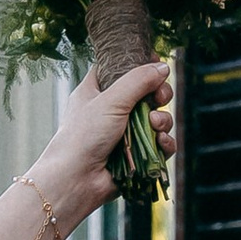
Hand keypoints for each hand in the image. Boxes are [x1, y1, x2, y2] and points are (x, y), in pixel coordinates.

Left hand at [28, 61, 173, 228]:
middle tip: (159, 97)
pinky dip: (164, 142)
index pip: (118, 68)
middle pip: (145, 93)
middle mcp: (110, 110)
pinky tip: (161, 143)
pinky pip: (160, 143)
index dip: (137, 63)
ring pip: (156, 119)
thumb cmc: (84, 135)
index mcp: (95, 91)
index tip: (155, 60)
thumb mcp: (110, 101)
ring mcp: (124, 133)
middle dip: (158, 94)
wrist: (76, 179)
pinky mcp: (136, 154)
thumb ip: (137, 81)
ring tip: (155, 125)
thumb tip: (162, 66)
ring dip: (162, 120)